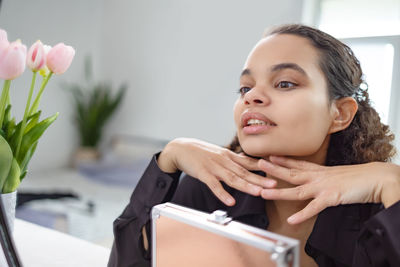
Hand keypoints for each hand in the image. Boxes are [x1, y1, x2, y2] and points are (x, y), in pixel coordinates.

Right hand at [158, 138, 276, 205]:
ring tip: (258, 193)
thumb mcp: (219, 153)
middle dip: (260, 179)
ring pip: (232, 178)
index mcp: (229, 156)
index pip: (249, 162)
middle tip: (274, 185)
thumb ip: (233, 159)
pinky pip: (214, 185)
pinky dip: (222, 193)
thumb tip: (248, 162)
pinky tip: (230, 201)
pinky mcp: (203, 174)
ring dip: (246, 186)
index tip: (277, 171)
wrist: (180, 148)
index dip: (263, 167)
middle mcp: (224, 161)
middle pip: (244, 172)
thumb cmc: (201, 152)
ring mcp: (214, 167)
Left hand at [258, 156, 399, 223]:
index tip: (270, 155)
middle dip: (274, 169)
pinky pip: (314, 208)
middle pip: (292, 172)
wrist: (376, 178)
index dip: (283, 159)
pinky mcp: (331, 198)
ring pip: (297, 190)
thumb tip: (319, 178)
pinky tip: (292, 220)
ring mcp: (323, 187)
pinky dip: (302, 214)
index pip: (298, 163)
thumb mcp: (337, 174)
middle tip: (259, 164)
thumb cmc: (359, 177)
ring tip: (264, 192)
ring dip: (279, 191)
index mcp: (320, 170)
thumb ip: (325, 176)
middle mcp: (318, 176)